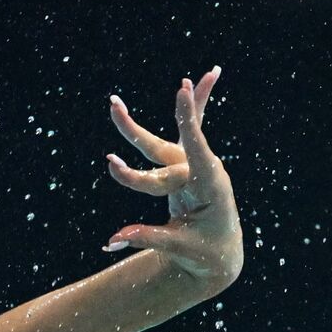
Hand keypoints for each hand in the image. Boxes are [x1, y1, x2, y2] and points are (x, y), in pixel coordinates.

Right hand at [105, 68, 242, 290]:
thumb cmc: (204, 253)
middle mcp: (204, 171)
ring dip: (149, 122)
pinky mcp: (187, 166)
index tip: (184, 91)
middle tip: (113, 107)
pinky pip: (186, 133)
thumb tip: (111, 242)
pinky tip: (206, 77)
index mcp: (210, 187)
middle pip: (162, 151)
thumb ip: (147, 239)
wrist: (220, 254)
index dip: (188, 122)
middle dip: (134, 135)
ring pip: (165, 142)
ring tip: (142, 95)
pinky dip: (190, 109)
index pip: (195, 151)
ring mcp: (195, 166)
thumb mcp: (179, 246)